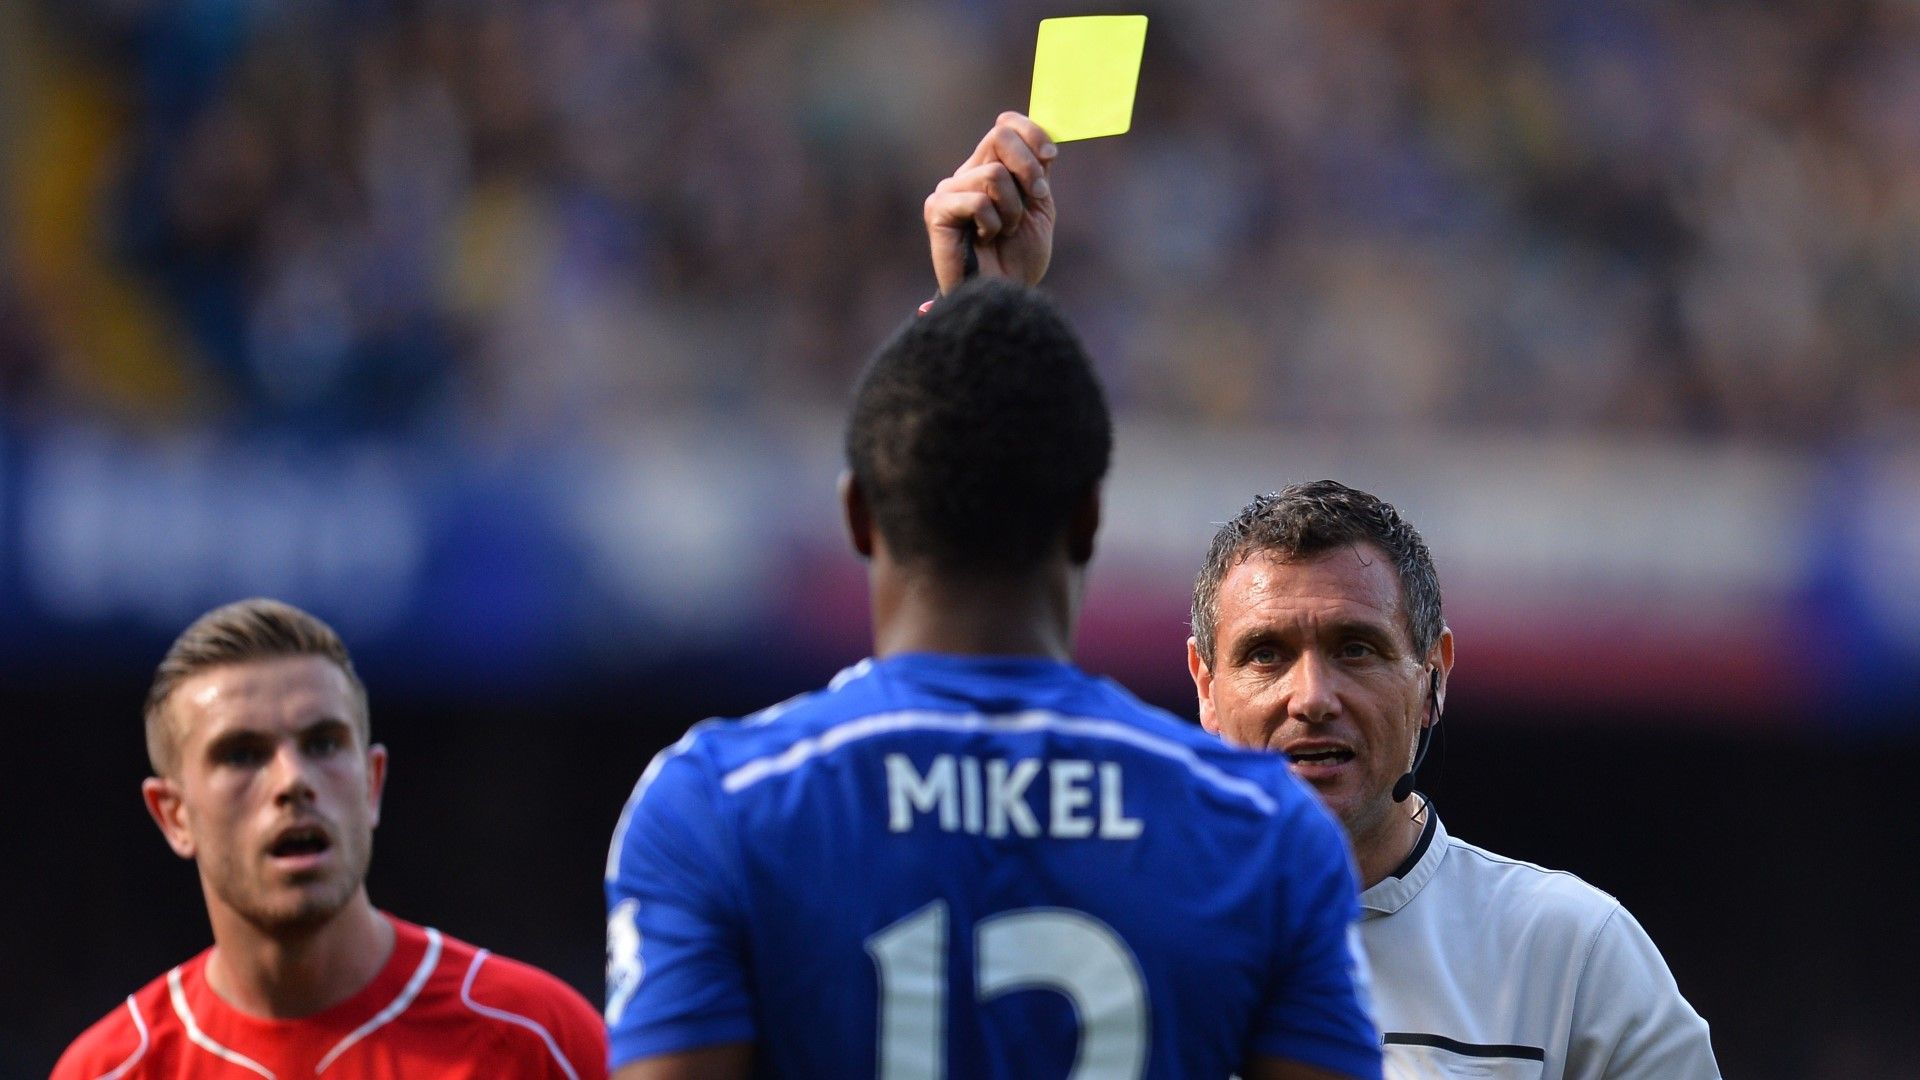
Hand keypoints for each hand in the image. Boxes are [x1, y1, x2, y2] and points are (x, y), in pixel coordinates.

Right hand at [924, 111, 1057, 294]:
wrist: (1005, 295)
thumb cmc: (1019, 258)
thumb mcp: (1038, 207)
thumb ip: (1036, 170)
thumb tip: (1045, 139)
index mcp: (990, 168)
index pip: (1005, 126)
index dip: (1031, 133)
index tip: (1051, 156)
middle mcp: (967, 174)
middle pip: (999, 136)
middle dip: (1029, 168)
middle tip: (1035, 197)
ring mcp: (950, 191)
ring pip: (993, 174)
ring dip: (1012, 209)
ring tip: (1005, 232)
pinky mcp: (937, 210)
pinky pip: (978, 200)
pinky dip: (992, 223)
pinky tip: (985, 240)